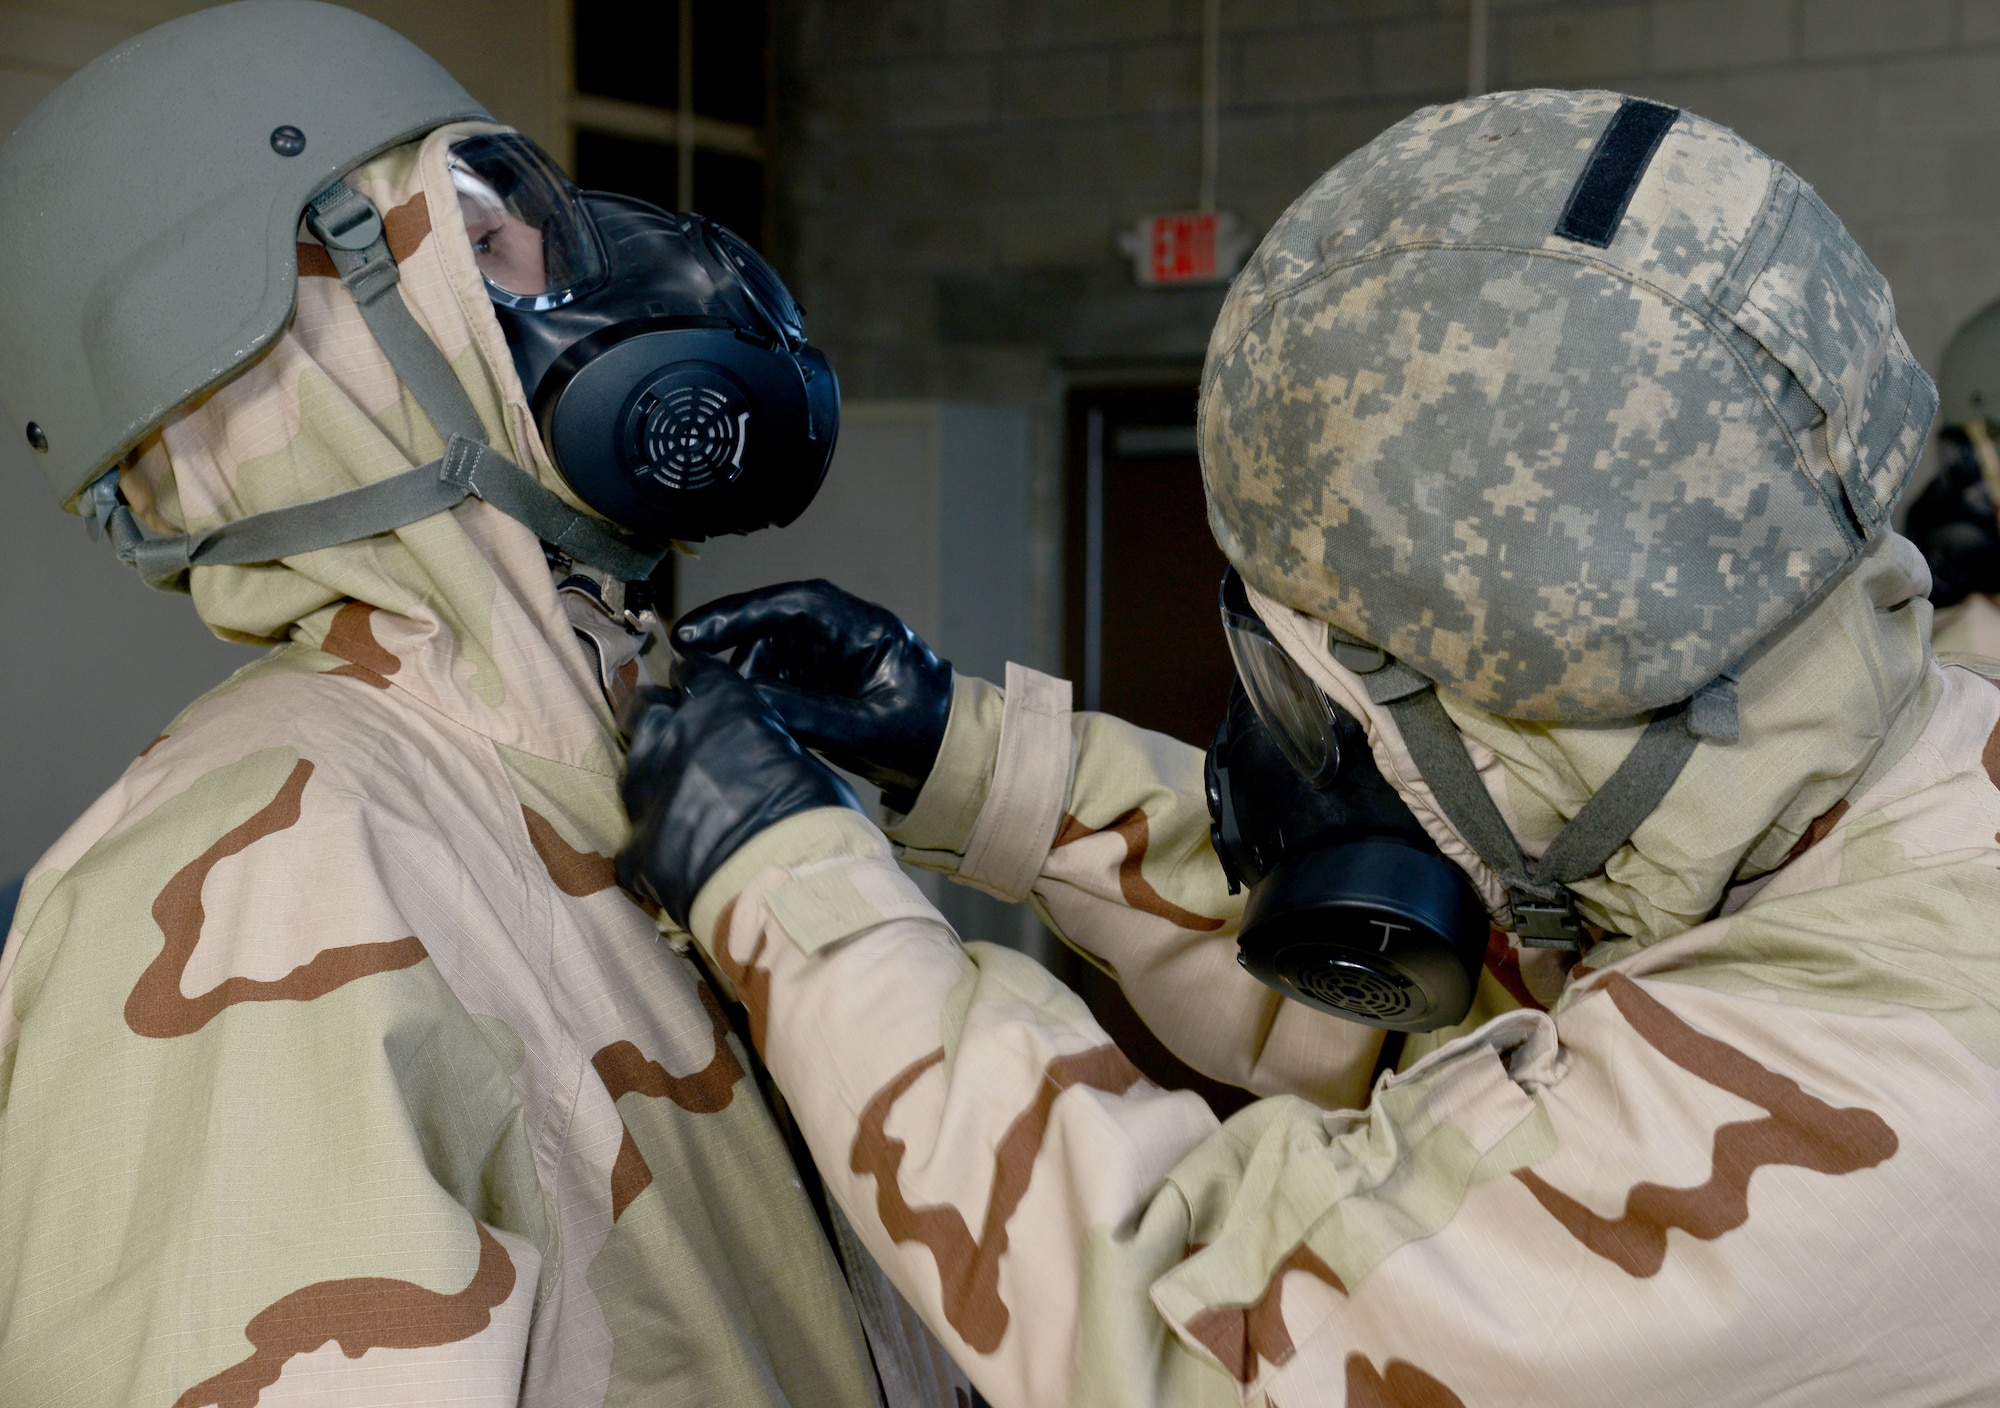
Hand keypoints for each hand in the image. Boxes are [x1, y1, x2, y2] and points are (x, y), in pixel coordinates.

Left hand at [617, 650, 860, 926]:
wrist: (787, 893)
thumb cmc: (816, 821)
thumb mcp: (801, 758)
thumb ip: (762, 741)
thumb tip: (755, 746)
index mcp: (719, 708)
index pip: (694, 672)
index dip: (699, 681)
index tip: (703, 690)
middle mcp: (671, 740)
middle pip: (643, 709)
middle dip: (658, 714)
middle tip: (678, 733)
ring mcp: (646, 795)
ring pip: (632, 767)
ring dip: (653, 773)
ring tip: (679, 796)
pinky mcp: (636, 847)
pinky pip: (635, 836)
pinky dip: (653, 840)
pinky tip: (675, 852)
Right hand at [672, 580, 952, 809]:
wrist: (951, 758)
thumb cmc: (923, 735)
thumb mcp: (865, 729)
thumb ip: (807, 714)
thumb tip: (746, 700)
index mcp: (865, 629)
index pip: (795, 604)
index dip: (740, 613)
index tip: (696, 632)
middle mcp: (844, 631)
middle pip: (772, 623)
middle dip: (730, 643)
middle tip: (690, 670)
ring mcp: (831, 653)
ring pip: (769, 650)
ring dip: (745, 675)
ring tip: (728, 706)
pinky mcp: (822, 677)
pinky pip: (777, 675)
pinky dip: (759, 693)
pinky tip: (748, 716)